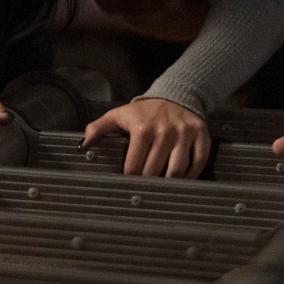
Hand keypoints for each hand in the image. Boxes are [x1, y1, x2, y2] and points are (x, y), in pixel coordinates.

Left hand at [81, 97, 210, 177]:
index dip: (130, 178)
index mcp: (142, 128)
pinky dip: (190, 175)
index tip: (129, 183)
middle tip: (145, 189)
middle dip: (148, 183)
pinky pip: (198, 163)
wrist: (175, 95)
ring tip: (162, 187)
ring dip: (169, 183)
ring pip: (177, 171)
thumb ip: (98, 129)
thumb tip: (82, 146)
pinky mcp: (201, 136)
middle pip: (155, 171)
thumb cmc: (144, 112)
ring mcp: (184, 133)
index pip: (134, 166)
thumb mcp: (119, 115)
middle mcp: (164, 131)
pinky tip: (181, 179)